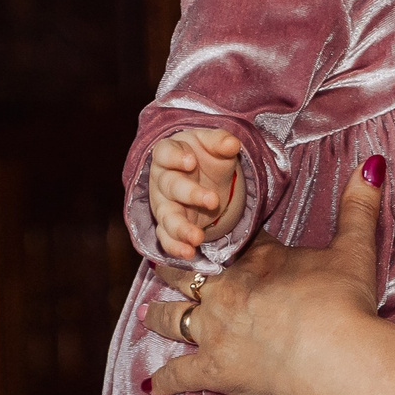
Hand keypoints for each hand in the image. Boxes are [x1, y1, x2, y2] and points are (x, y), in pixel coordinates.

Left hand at [147, 154, 388, 394]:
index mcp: (258, 259)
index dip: (220, 233)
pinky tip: (151, 385)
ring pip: (172, 317)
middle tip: (163, 263)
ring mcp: (215, 331)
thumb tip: (372, 163)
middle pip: (190, 273)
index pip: (233, 239)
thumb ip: (359, 206)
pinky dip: (164, 380)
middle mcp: (226, 290)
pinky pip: (179, 374)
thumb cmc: (343, 302)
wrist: (332, 355)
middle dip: (175, 266)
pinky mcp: (214, 369)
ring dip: (159, 315)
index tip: (210, 228)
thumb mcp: (356, 248)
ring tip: (148, 313)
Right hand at [150, 127, 245, 259]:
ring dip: (181, 228)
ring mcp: (163, 204)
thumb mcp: (213, 145)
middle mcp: (161, 180)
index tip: (191, 162)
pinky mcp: (168, 225)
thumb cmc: (203, 155)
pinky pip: (167, 237)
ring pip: (167, 217)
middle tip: (213, 200)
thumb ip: (220, 142)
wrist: (201, 174)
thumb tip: (232, 143)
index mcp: (168, 154)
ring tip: (197, 237)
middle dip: (190, 194)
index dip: (175, 157)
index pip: (164, 153)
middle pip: (170, 186)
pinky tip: (189, 253)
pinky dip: (175, 247)